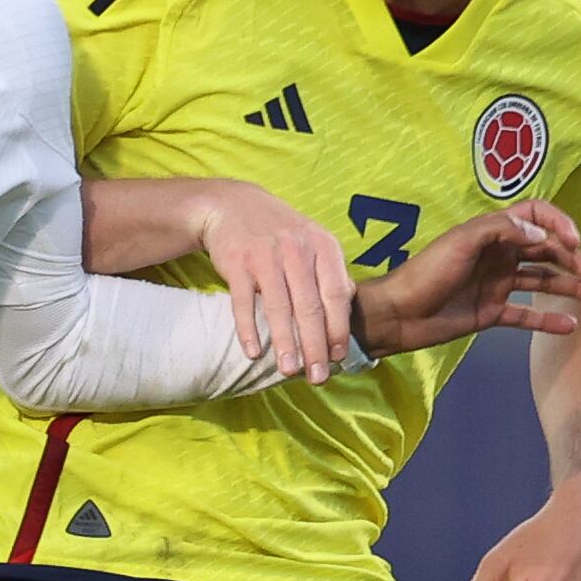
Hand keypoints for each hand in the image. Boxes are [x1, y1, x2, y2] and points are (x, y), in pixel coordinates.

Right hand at [180, 179, 354, 379]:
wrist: (233, 205)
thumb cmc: (281, 233)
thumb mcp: (313, 241)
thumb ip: (331, 273)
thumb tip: (348, 308)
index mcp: (323, 246)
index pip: (336, 294)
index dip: (338, 328)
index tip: (338, 357)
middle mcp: (297, 249)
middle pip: (310, 306)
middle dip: (315, 346)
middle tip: (318, 376)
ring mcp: (266, 255)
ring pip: (279, 307)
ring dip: (284, 342)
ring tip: (288, 370)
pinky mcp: (237, 263)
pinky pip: (243, 302)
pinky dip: (248, 329)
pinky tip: (253, 353)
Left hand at [355, 198, 580, 355]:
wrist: (398, 315)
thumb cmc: (425, 273)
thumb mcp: (461, 242)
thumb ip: (501, 230)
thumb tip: (540, 234)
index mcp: (493, 233)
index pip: (536, 217)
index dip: (559, 225)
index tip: (574, 242)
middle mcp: (500, 255)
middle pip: (548, 252)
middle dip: (576, 261)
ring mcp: (497, 284)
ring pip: (544, 282)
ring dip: (572, 287)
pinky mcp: (491, 312)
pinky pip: (525, 315)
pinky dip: (547, 319)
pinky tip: (569, 325)